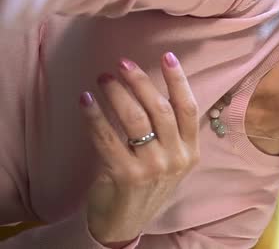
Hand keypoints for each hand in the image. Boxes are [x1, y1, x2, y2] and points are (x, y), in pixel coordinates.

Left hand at [79, 52, 198, 243]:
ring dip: (117, 94)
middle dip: (141, 81)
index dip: (178, 80)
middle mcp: (176, 158)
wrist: (126, 223)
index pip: (189, 108)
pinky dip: (94, 116)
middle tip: (122, 63)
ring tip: (103, 79)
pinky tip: (85, 101)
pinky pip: (108, 138)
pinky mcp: (126, 176)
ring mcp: (153, 168)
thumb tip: (151, 87)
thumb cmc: (147, 184)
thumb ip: (169, 132)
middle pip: (161, 109)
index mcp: (191, 151)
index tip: (167, 56)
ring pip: (136, 120)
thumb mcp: (170, 160)